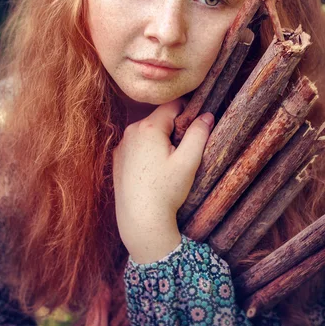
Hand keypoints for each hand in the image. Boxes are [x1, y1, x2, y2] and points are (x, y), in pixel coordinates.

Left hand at [113, 99, 213, 261]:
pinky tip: (154, 172)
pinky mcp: (117, 159)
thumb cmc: (166, 191)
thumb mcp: (188, 162)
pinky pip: (137, 146)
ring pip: (147, 133)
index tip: (196, 127)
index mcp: (148, 127)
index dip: (188, 112)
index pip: (172, 105)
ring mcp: (122, 146)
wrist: (140, 220)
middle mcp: (130, 131)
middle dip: (174, 128)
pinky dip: (147, 151)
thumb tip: (207, 115)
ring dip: (160, 140)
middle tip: (184, 151)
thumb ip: (199, 134)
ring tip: (169, 164)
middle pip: (159, 119)